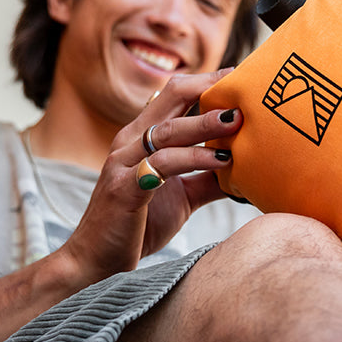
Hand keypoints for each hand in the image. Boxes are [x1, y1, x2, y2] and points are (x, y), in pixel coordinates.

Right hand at [59, 71, 242, 286]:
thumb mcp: (181, 198)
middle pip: (171, 96)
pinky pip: (163, 165)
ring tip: (238, 120)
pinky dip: (195, 159)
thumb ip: (207, 179)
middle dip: (209, 87)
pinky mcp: (123, 188)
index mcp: (141, 137)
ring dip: (206, 122)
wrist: (96, 264)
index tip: (241, 77)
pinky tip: (223, 161)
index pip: (175, 94)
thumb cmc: (137, 226)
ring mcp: (123, 163)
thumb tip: (246, 170)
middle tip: (244, 86)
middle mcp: (129, 141)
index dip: (208, 82)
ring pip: (169, 129)